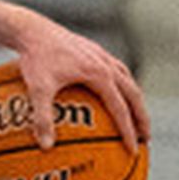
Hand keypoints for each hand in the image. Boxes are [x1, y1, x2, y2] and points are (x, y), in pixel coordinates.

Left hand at [16, 19, 148, 153]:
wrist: (32, 29)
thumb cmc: (35, 59)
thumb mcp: (37, 89)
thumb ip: (42, 118)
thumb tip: (46, 147)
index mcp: (99, 74)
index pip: (120, 107)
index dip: (128, 130)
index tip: (133, 149)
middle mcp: (106, 63)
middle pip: (133, 94)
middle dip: (142, 117)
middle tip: (146, 138)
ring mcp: (102, 56)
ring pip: (128, 81)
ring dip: (135, 100)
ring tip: (137, 118)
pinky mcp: (94, 51)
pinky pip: (117, 71)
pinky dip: (122, 86)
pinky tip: (115, 95)